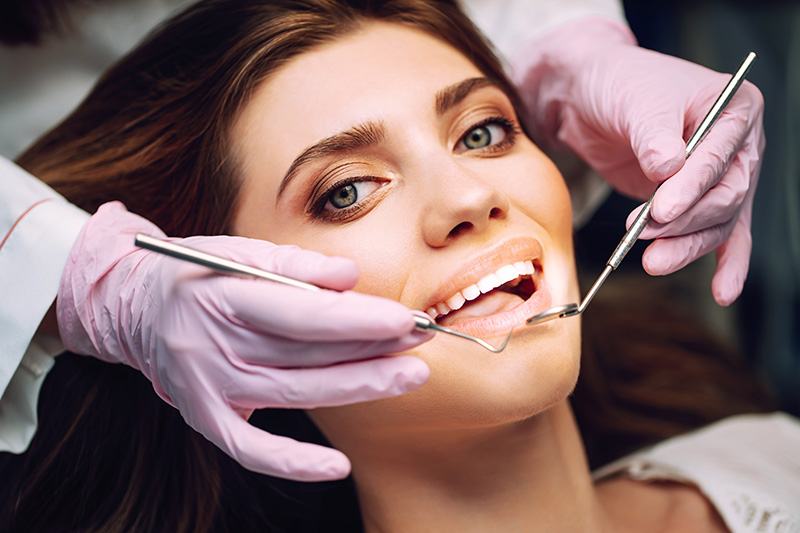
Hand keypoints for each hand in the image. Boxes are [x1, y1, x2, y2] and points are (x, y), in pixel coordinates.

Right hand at [57, 202, 430, 480]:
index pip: (302, 314)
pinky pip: (252, 451)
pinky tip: (338, 467)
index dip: (357, 320)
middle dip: (371, 350)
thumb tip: (351, 277)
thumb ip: (295, 262)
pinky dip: (293, 463)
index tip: (404, 319)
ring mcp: (207, 388)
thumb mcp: (237, 250)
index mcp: (222, 295)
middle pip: (306, 355)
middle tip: (422, 343)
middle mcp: (213, 346)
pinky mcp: (205, 418)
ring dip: (357, 388)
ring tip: (408, 376)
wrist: (132, 307)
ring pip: (295, 395)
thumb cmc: (196, 274)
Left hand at [514, 17, 763, 304]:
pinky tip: (722, 291)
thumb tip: (667, 170)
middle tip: (643, 232)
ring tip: (650, 259)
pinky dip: (721, 263)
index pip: (723, 157)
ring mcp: (716, 176)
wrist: (591, 96)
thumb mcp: (637, 100)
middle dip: (684, 222)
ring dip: (684, 246)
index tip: (661, 209)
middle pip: (725, 198)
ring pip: (716, 224)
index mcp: (735, 109)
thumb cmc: (620, 85)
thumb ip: (654, 136)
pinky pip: (717, 236)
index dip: (693, 187)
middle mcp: (736, 146)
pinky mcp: (692, 201)